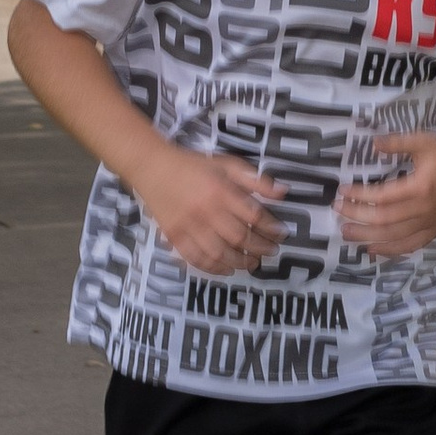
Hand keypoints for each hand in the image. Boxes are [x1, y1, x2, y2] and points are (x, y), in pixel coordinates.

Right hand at [140, 140, 283, 278]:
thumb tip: (282, 192)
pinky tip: (226, 270)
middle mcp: (206, 211)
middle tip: (271, 252)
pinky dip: (213, 268)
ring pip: (219, 253)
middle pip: (239, 237)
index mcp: (221, 191)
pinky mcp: (175, 237)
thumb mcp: (226, 164)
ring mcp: (189, 226)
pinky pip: (196, 259)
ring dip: (240, 262)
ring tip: (253, 263)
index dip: (270, 227)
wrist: (153, 168)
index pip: (253, 214)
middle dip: (259, 248)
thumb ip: (254, 179)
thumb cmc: (193, 165)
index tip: (281, 233)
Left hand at [335, 127, 435, 259]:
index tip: (343, 191)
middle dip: (357, 217)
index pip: (382, 196)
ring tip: (346, 233)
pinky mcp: (434, 230)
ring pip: (393, 237)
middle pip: (383, 220)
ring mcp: (429, 223)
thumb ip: (397, 143)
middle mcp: (423, 210)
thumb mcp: (424, 142)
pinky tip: (372, 249)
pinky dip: (390, 250)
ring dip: (367, 236)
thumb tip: (371, 144)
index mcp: (420, 187)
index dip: (360, 195)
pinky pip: (409, 245)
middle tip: (337, 211)